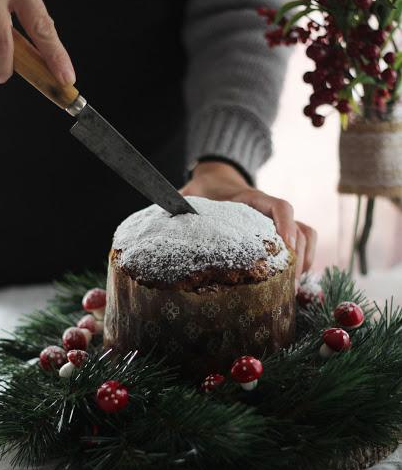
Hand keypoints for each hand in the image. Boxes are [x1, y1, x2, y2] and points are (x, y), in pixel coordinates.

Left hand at [181, 161, 316, 279]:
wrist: (216, 180)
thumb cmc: (203, 192)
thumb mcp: (190, 196)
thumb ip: (178, 204)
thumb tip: (163, 216)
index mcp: (250, 200)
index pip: (278, 206)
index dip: (285, 224)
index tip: (285, 246)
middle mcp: (270, 211)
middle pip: (298, 228)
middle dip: (297, 258)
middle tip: (287, 287)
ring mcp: (278, 221)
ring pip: (306, 234)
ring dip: (304, 261)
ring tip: (292, 290)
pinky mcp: (281, 232)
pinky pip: (305, 240)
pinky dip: (306, 258)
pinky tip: (295, 280)